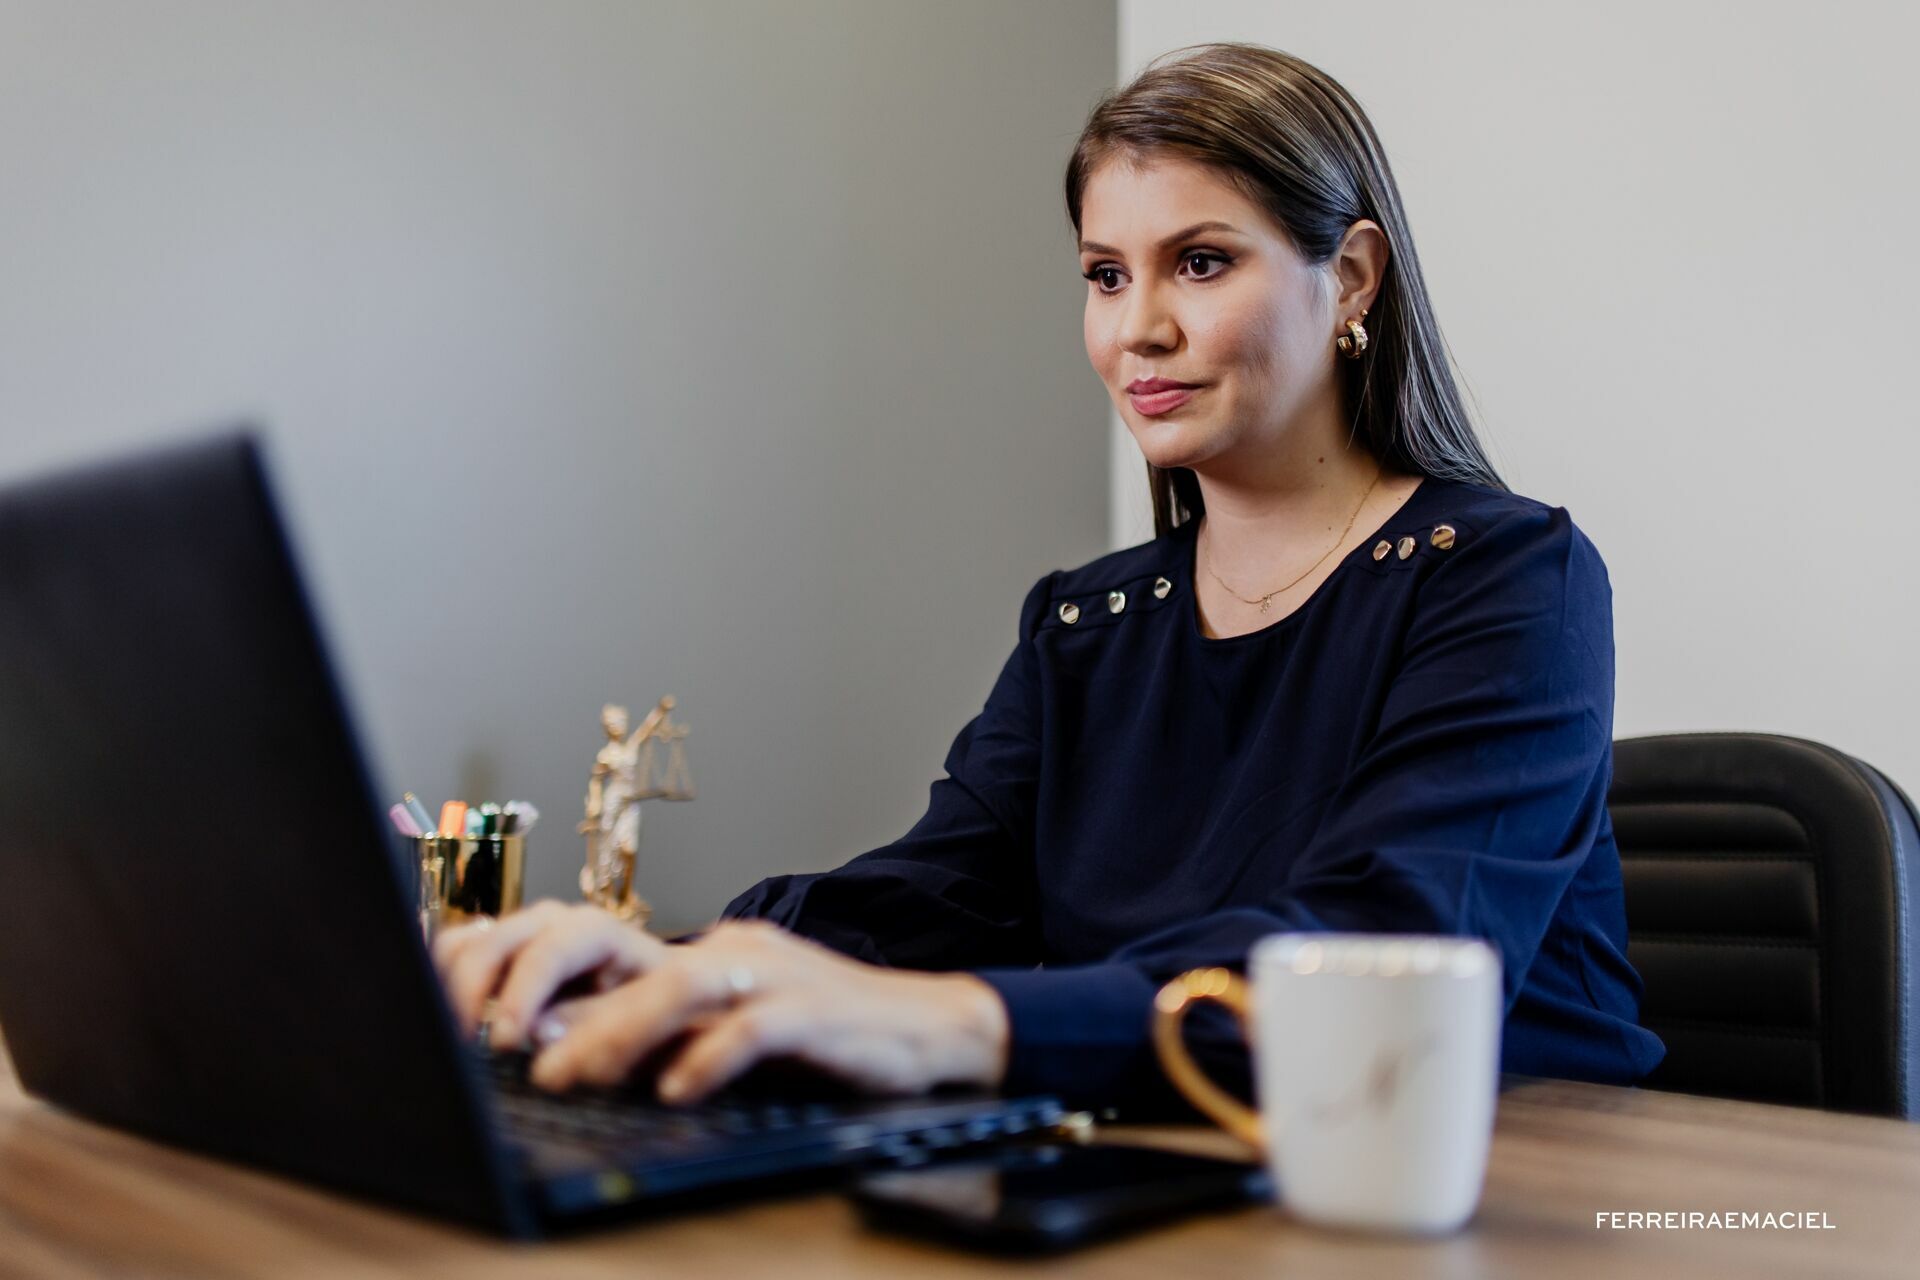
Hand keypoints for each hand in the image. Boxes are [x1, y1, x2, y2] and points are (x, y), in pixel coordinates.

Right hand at [431, 899, 666, 1045]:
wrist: (669, 996)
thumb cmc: (662, 1009)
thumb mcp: (647, 1019)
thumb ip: (597, 1024)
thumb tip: (541, 1036)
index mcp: (597, 931)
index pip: (547, 951)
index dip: (520, 996)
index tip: (502, 1041)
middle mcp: (555, 924)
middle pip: (494, 941)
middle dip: (472, 993)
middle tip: (466, 1047)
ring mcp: (523, 934)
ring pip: (465, 944)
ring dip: (453, 988)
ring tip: (457, 1037)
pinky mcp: (501, 954)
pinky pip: (456, 955)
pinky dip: (445, 983)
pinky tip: (453, 1021)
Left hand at [435, 907, 1009, 1102]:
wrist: (930, 1030)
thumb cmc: (823, 1039)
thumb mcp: (722, 1032)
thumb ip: (647, 1033)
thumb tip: (546, 1049)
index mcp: (700, 951)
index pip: (594, 941)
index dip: (527, 971)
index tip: (471, 1023)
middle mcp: (730, 950)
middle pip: (626, 952)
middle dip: (555, 995)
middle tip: (504, 1051)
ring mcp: (776, 974)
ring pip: (683, 984)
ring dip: (618, 1030)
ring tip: (567, 1076)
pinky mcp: (820, 1013)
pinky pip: (757, 1028)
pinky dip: (712, 1057)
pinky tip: (677, 1090)